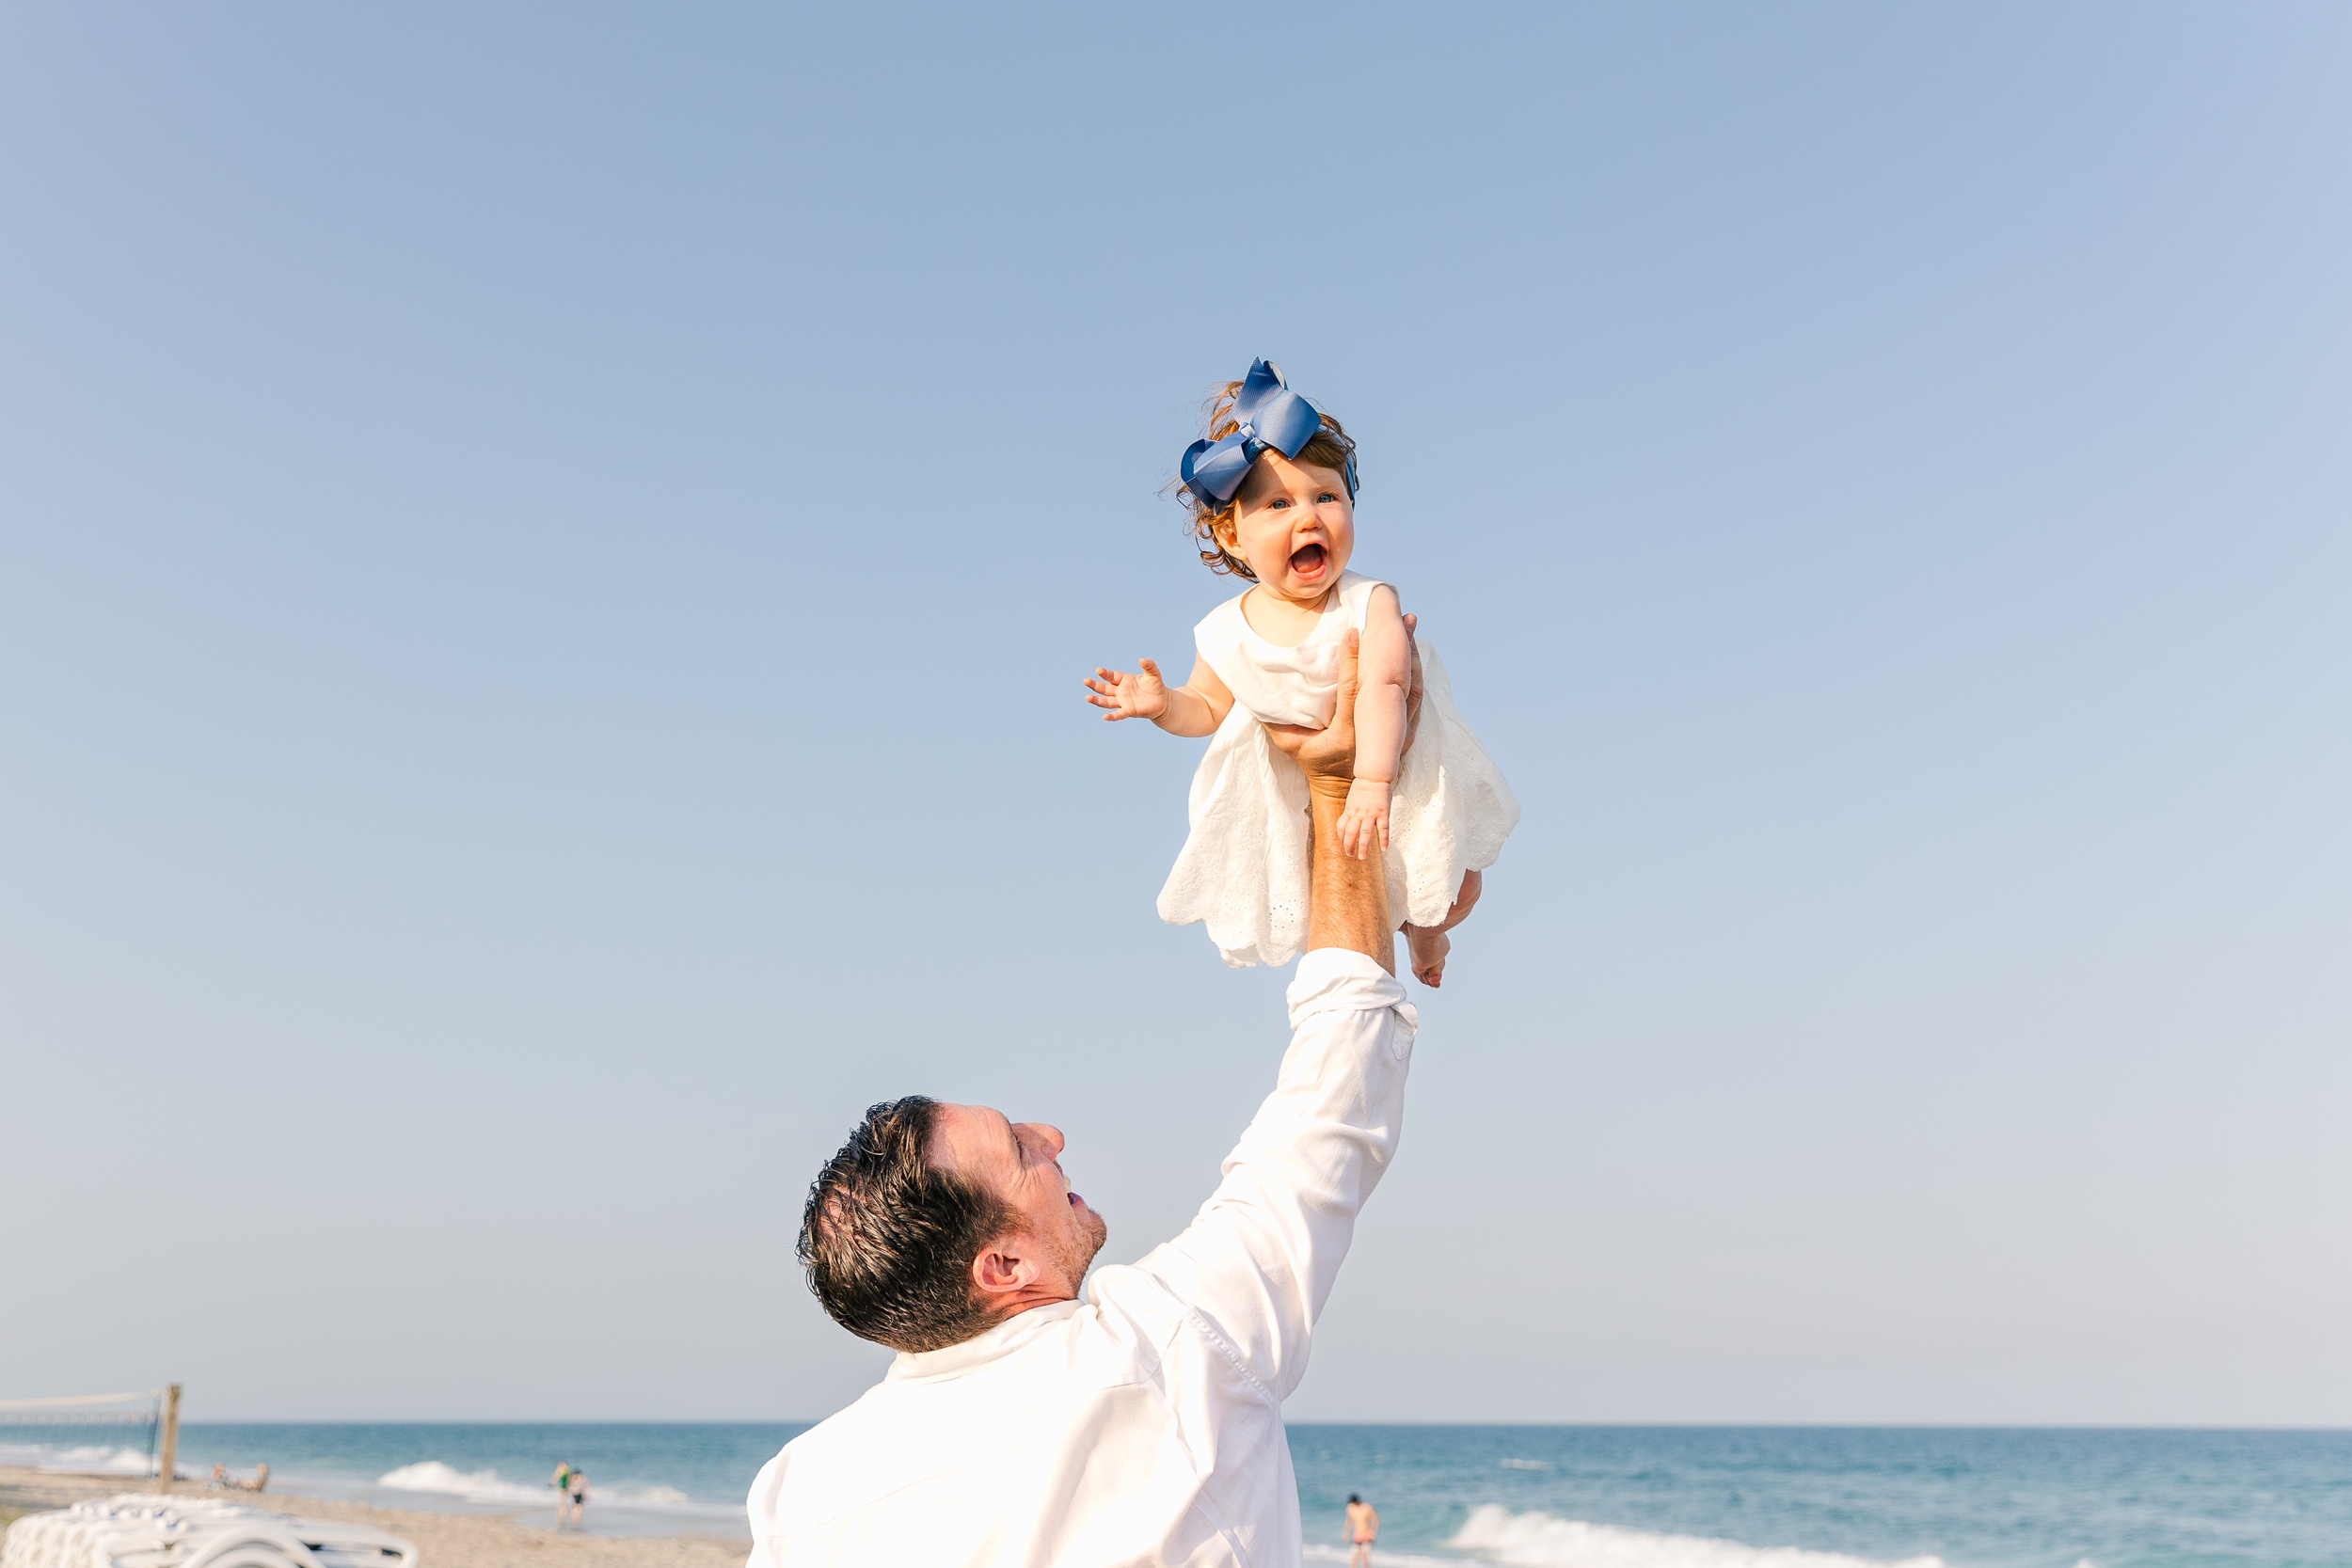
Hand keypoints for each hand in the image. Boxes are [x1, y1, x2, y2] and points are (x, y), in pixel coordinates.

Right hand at [1084, 659, 1169, 721]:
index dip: (1105, 674)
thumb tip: (1142, 659)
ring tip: (1087, 698)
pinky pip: (1119, 714)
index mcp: (1124, 680)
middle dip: (1095, 685)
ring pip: (1107, 701)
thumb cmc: (1156, 686)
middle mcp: (1121, 691)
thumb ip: (1149, 665)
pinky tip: (1105, 717)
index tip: (1098, 670)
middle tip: (1085, 681)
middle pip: (1104, 688)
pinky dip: (1112, 716)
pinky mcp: (1129, 711)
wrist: (1163, 702)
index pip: (1112, 676)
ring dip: (1097, 700)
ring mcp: (1123, 702)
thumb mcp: (1153, 673)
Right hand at [1265, 615, 1426, 796]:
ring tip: (1408, 621)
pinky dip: (1415, 671)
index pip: (1351, 692)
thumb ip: (1275, 720)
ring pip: (1410, 688)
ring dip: (1410, 654)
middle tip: (1399, 616)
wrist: (1344, 792)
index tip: (1353, 632)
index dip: (1351, 661)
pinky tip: (1413, 648)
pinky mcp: (1406, 731)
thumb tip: (1256, 689)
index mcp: (1347, 735)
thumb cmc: (1313, 762)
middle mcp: (1376, 734)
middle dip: (1396, 648)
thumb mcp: (1289, 745)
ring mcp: (1396, 733)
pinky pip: (1415, 697)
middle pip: (1391, 685)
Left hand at [1337, 778, 1390, 858]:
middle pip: (1351, 833)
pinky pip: (1383, 829)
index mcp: (1350, 810)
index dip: (1341, 837)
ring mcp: (1371, 814)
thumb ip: (1352, 810)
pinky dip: (1384, 840)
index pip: (1341, 827)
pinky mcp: (1383, 813)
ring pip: (1365, 833)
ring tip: (1362, 857)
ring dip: (1363, 846)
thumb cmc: (1364, 787)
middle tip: (1350, 854)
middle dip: (1349, 846)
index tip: (1343, 843)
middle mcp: (1359, 813)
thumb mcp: (1352, 799)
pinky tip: (1384, 849)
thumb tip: (1351, 819)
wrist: (1374, 776)